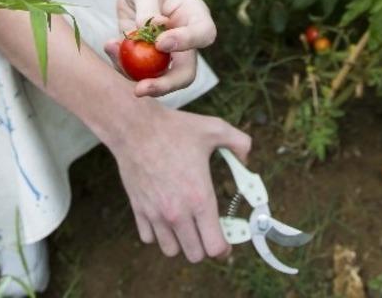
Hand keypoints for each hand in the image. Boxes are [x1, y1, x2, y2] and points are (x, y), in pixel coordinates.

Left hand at [106, 0, 216, 97]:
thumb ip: (148, 7)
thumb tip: (155, 28)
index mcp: (196, 16)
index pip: (203, 35)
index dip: (185, 43)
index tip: (160, 42)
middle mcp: (186, 40)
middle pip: (186, 72)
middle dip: (164, 84)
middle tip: (140, 89)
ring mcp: (167, 53)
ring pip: (160, 78)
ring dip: (135, 75)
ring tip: (112, 48)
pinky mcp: (146, 58)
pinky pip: (136, 71)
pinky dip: (121, 63)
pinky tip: (110, 44)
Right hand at [109, 103, 250, 261]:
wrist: (135, 127)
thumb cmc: (175, 128)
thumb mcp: (215, 129)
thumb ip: (240, 143)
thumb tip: (246, 159)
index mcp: (200, 198)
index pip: (214, 246)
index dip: (224, 249)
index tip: (226, 241)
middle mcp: (178, 212)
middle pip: (195, 255)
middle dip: (204, 246)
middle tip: (206, 230)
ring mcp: (155, 214)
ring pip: (171, 250)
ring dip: (180, 242)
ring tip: (186, 225)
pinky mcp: (138, 210)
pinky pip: (148, 237)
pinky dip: (157, 233)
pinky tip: (164, 216)